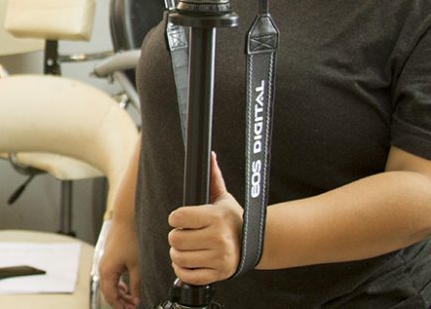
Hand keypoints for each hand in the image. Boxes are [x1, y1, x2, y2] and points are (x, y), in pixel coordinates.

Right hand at [98, 221, 142, 308]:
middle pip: (108, 292)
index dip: (121, 306)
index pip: (110, 296)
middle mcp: (103, 268)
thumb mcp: (137, 266)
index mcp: (107, 271)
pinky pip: (111, 277)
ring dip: (120, 293)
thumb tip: (137, 298)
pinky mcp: (109, 259)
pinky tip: (127, 286)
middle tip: (133, 306)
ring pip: (110, 285)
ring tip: (132, 298)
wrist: (126, 219)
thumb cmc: (130, 237)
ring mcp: (105, 263)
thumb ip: (137, 285)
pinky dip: (118, 284)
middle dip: (120, 301)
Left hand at [167, 152, 243, 285]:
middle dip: (176, 236)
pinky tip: (190, 261)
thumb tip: (209, 155)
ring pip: (178, 258)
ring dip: (178, 254)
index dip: (176, 218)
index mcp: (215, 217)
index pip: (176, 217)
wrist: (256, 244)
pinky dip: (183, 270)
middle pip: (174, 239)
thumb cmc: (233, 219)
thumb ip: (214, 178)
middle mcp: (218, 238)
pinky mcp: (218, 274)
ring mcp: (219, 258)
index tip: (182, 219)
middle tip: (186, 234)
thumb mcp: (224, 198)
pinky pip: (187, 276)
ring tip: (189, 248)